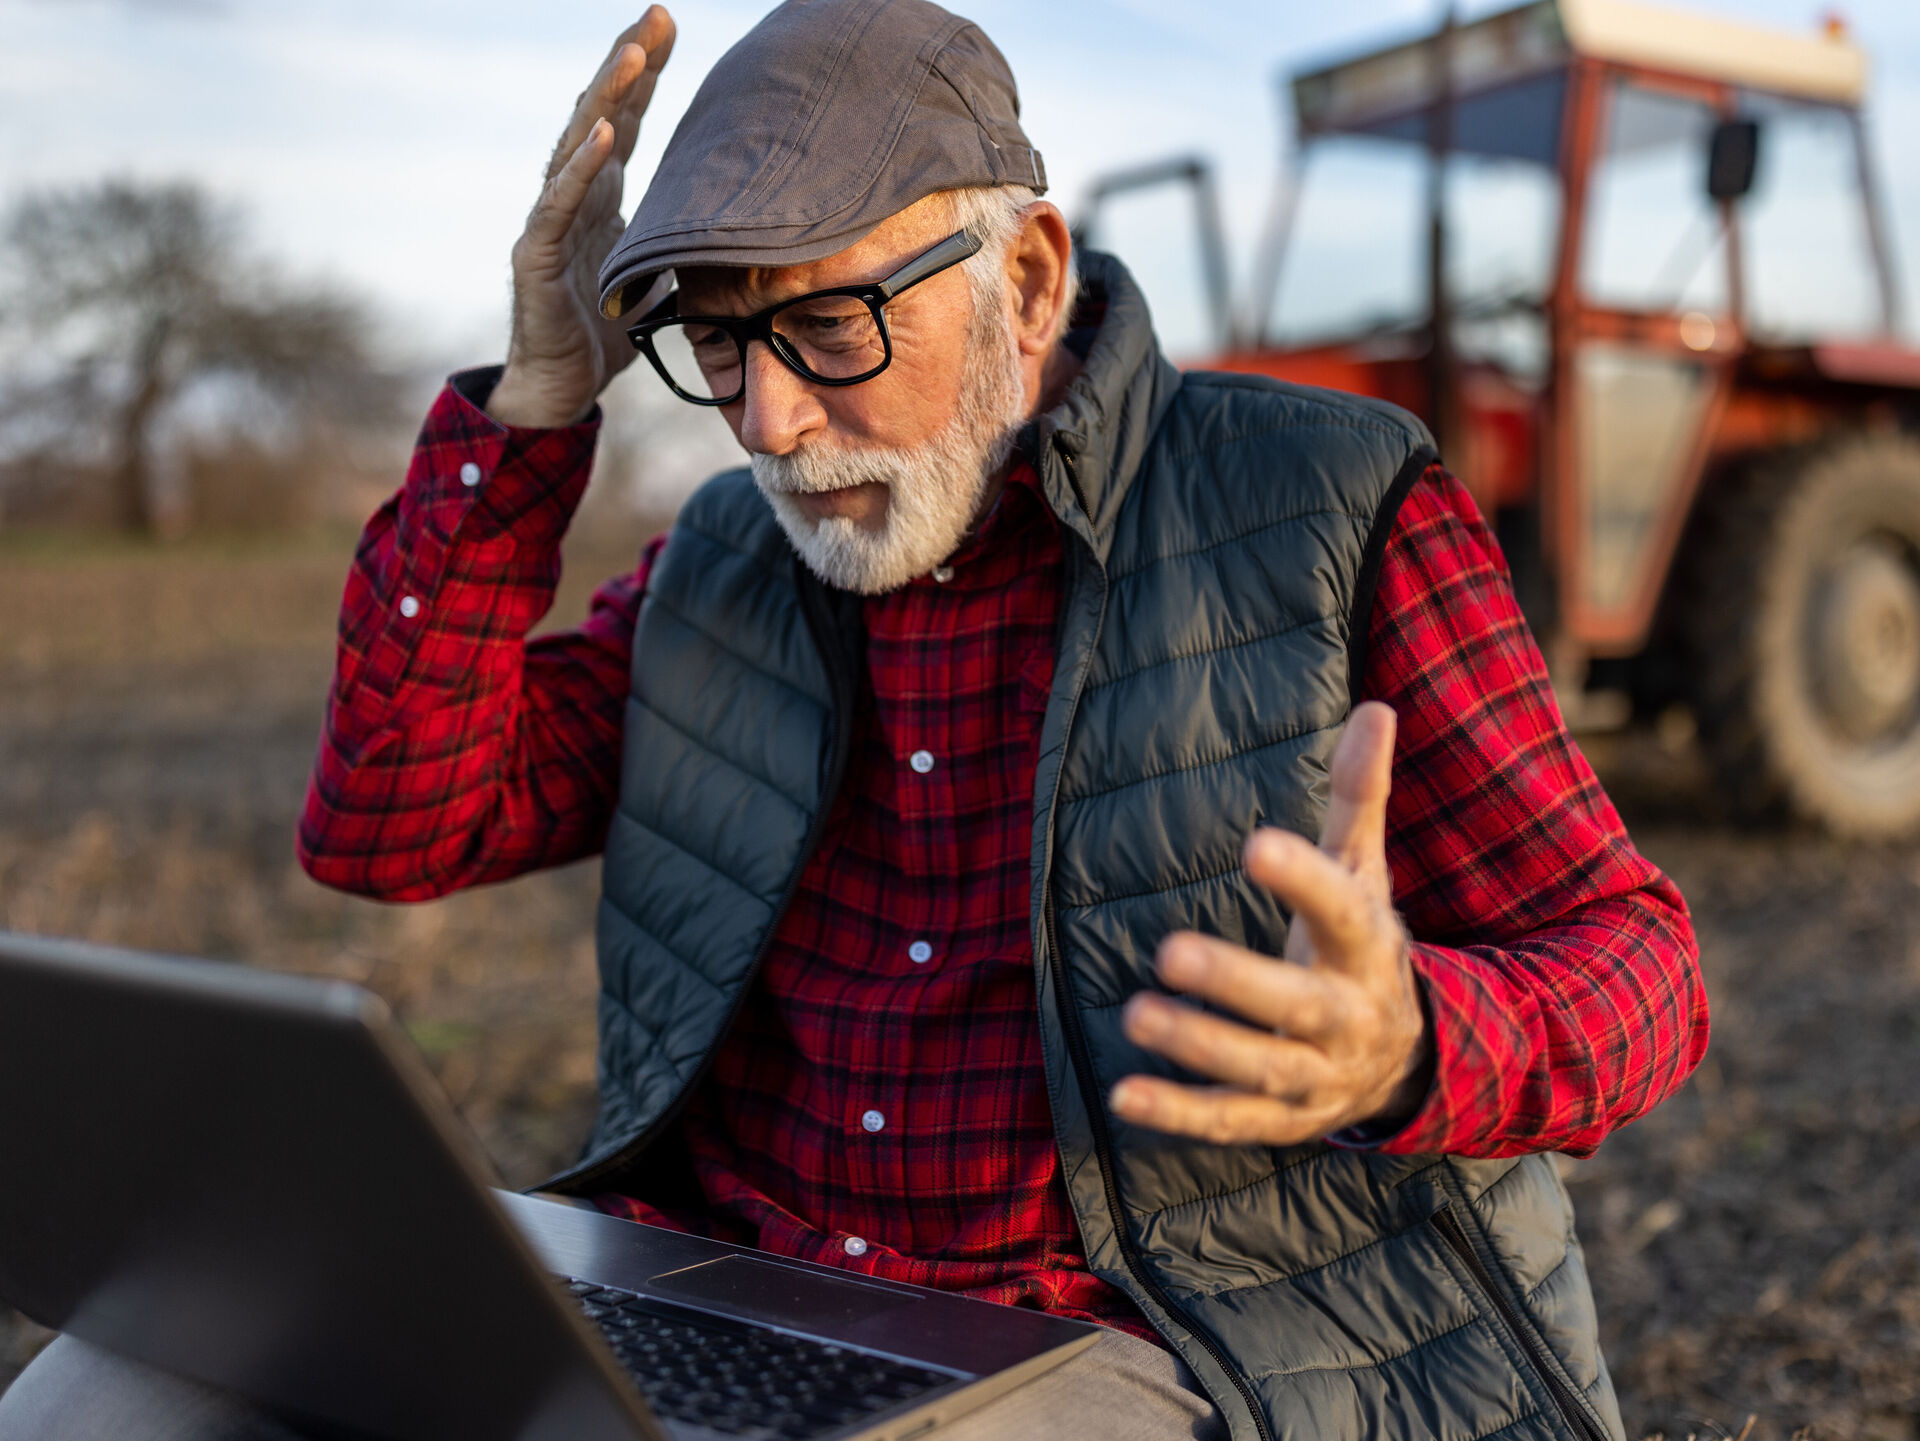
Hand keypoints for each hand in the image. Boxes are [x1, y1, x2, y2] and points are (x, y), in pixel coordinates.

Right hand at [488, 8, 676, 428]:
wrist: (561, 388)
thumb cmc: (603, 334)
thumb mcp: (658, 277)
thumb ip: (681, 243)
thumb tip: (732, 227)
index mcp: (603, 195)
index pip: (626, 120)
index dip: (647, 74)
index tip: (671, 27)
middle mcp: (574, 195)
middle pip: (603, 114)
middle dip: (630, 63)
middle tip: (658, 15)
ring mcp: (552, 221)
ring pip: (578, 145)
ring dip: (607, 99)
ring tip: (633, 55)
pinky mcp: (537, 256)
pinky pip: (559, 205)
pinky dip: (581, 169)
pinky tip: (604, 136)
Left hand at [1109, 702, 1430, 1145]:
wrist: (1405, 1060)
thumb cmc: (1360, 945)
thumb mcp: (1364, 871)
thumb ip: (1358, 796)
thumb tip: (1377, 707)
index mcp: (1365, 946)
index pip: (1341, 909)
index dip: (1303, 879)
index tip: (1255, 844)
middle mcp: (1347, 1016)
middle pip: (1297, 1004)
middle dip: (1236, 982)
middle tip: (1169, 951)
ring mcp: (1317, 1075)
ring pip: (1261, 1068)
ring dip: (1198, 1046)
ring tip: (1136, 1013)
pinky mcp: (1282, 1119)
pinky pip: (1230, 1121)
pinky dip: (1178, 1114)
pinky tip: (1124, 1096)